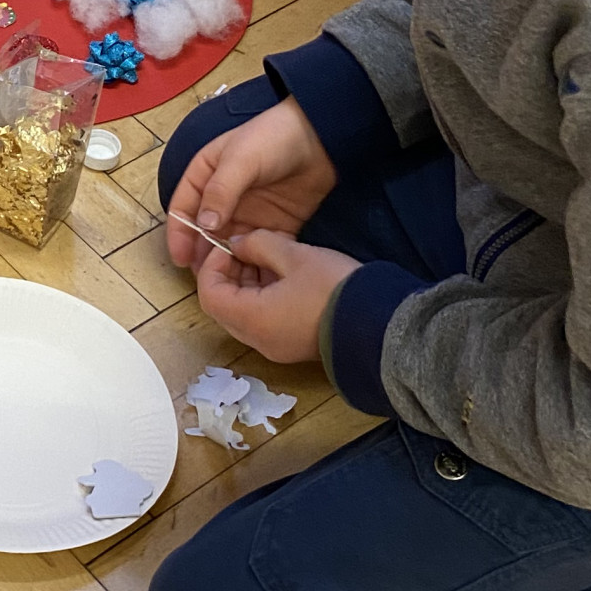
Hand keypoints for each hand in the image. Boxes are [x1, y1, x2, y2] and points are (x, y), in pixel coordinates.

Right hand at [164, 96, 333, 268]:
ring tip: (229, 284)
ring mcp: (248, 213)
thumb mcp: (241, 159)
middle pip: (205, 232)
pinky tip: (256, 279)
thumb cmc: (272, 138)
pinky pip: (260, 249)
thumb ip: (221, 191)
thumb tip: (204, 226)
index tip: (181, 259)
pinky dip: (256, 263)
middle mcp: (223, 198)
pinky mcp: (274, 225)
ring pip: (231, 245)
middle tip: (205, 279)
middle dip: (203, 255)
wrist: (320, 138)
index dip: (180, 234)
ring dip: (228, 263)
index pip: (184, 208)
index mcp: (205, 176)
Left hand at [193, 231, 358, 362]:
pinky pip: (264, 321)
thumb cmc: (334, 288)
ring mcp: (276, 347)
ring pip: (244, 314)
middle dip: (229, 274)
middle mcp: (258, 340)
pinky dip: (263, 297)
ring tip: (267, 256)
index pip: (209, 294)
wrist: (381, 325)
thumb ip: (258, 244)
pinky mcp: (292, 346)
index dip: (212, 265)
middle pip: (224, 307)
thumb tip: (237, 244)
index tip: (229, 244)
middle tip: (246, 247)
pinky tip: (283, 274)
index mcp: (252, 320)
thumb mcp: (294, 255)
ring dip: (247, 285)